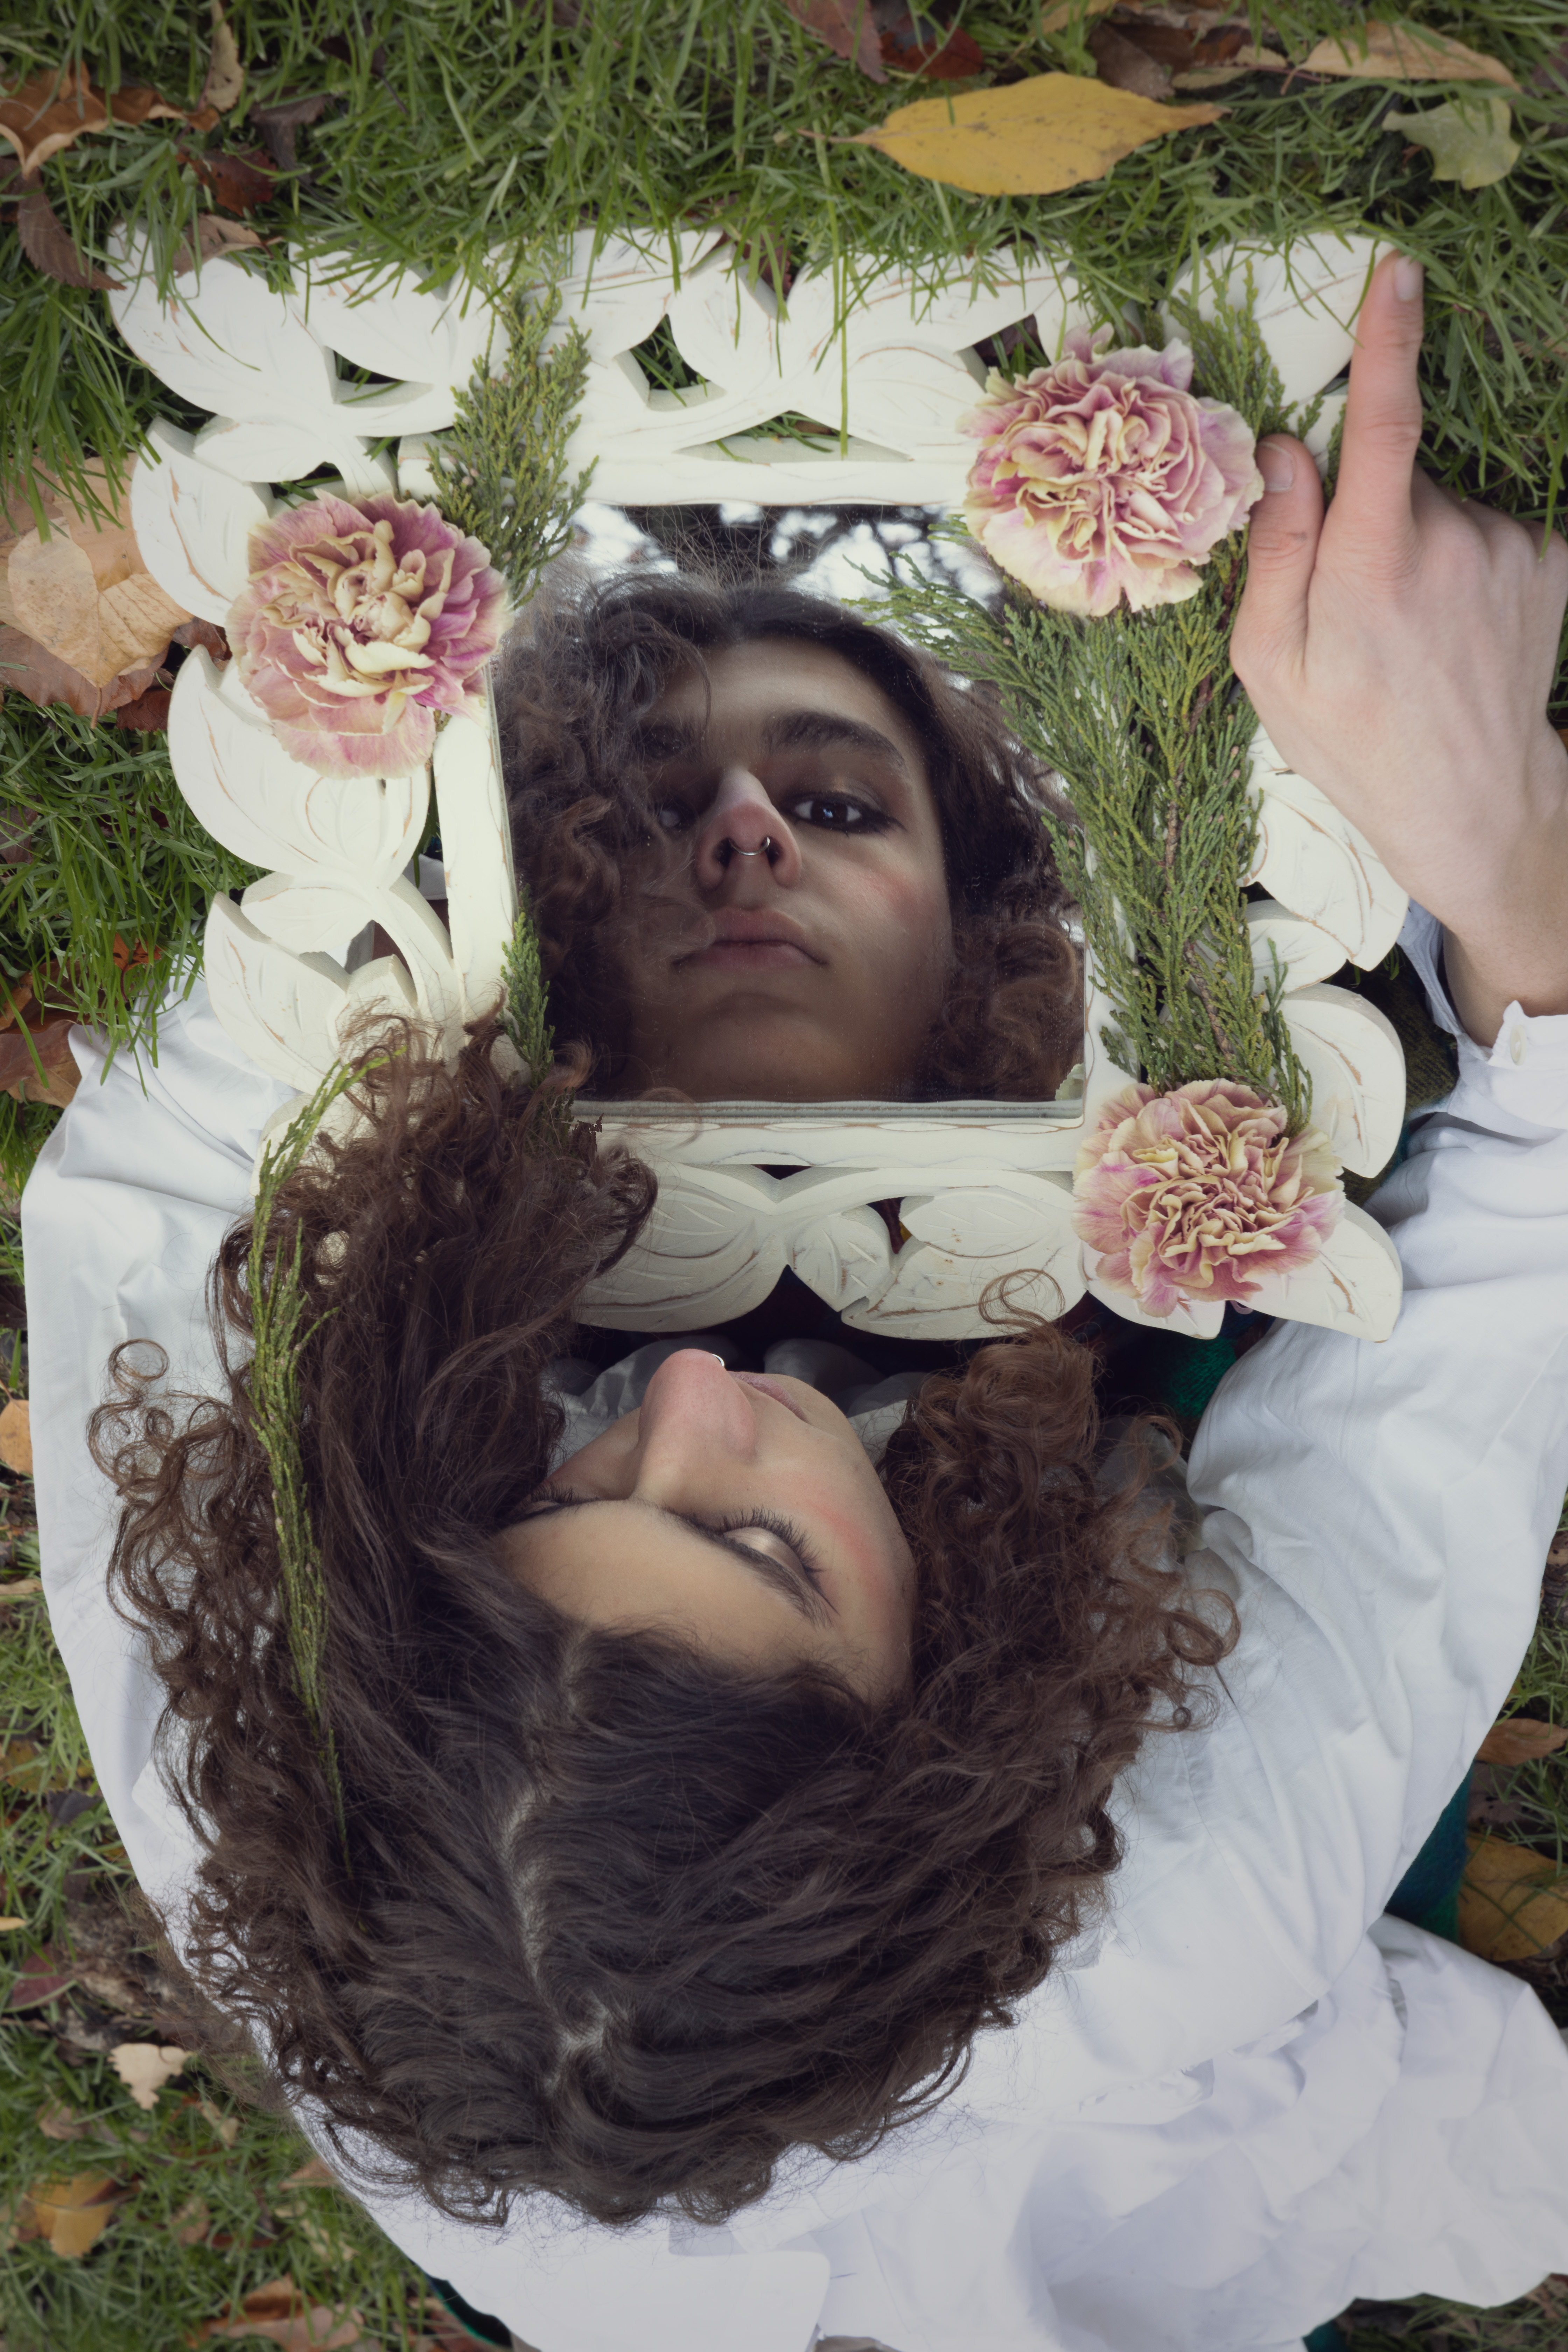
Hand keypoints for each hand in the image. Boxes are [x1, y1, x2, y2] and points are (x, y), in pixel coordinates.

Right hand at [1231, 250, 1567, 1045]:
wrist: (1469, 800)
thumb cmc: (1352, 740)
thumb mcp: (1270, 664)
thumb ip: (1275, 550)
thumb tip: (1284, 450)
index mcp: (1373, 565)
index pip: (1384, 425)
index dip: (1387, 341)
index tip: (1397, 273)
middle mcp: (1453, 542)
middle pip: (1399, 473)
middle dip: (1368, 511)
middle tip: (1353, 604)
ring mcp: (1511, 549)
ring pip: (1444, 502)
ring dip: (1418, 542)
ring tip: (1410, 629)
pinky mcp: (1551, 561)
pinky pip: (1488, 528)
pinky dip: (1464, 560)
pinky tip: (1456, 626)